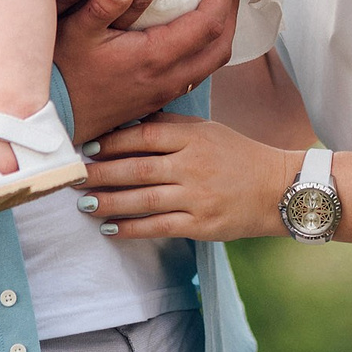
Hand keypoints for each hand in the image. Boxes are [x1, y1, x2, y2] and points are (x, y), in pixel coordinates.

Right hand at [54, 0, 238, 140]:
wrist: (55, 115)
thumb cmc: (63, 70)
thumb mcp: (76, 30)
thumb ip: (103, 3)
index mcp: (154, 57)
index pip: (207, 24)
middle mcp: (167, 77)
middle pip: (221, 46)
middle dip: (232, 12)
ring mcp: (165, 91)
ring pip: (212, 63)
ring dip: (223, 31)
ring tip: (222, 4)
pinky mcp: (158, 98)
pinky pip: (198, 73)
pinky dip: (209, 49)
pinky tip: (198, 33)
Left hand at [77, 115, 298, 241]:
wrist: (278, 189)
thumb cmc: (238, 155)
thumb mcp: (208, 130)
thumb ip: (171, 127)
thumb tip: (129, 122)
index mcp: (194, 137)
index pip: (144, 136)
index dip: (112, 142)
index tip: (87, 147)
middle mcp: (193, 165)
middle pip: (137, 168)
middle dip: (100, 174)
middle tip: (73, 178)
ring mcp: (197, 197)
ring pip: (142, 200)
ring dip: (108, 202)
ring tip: (84, 203)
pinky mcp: (201, 225)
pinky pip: (158, 227)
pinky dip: (130, 229)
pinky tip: (109, 228)